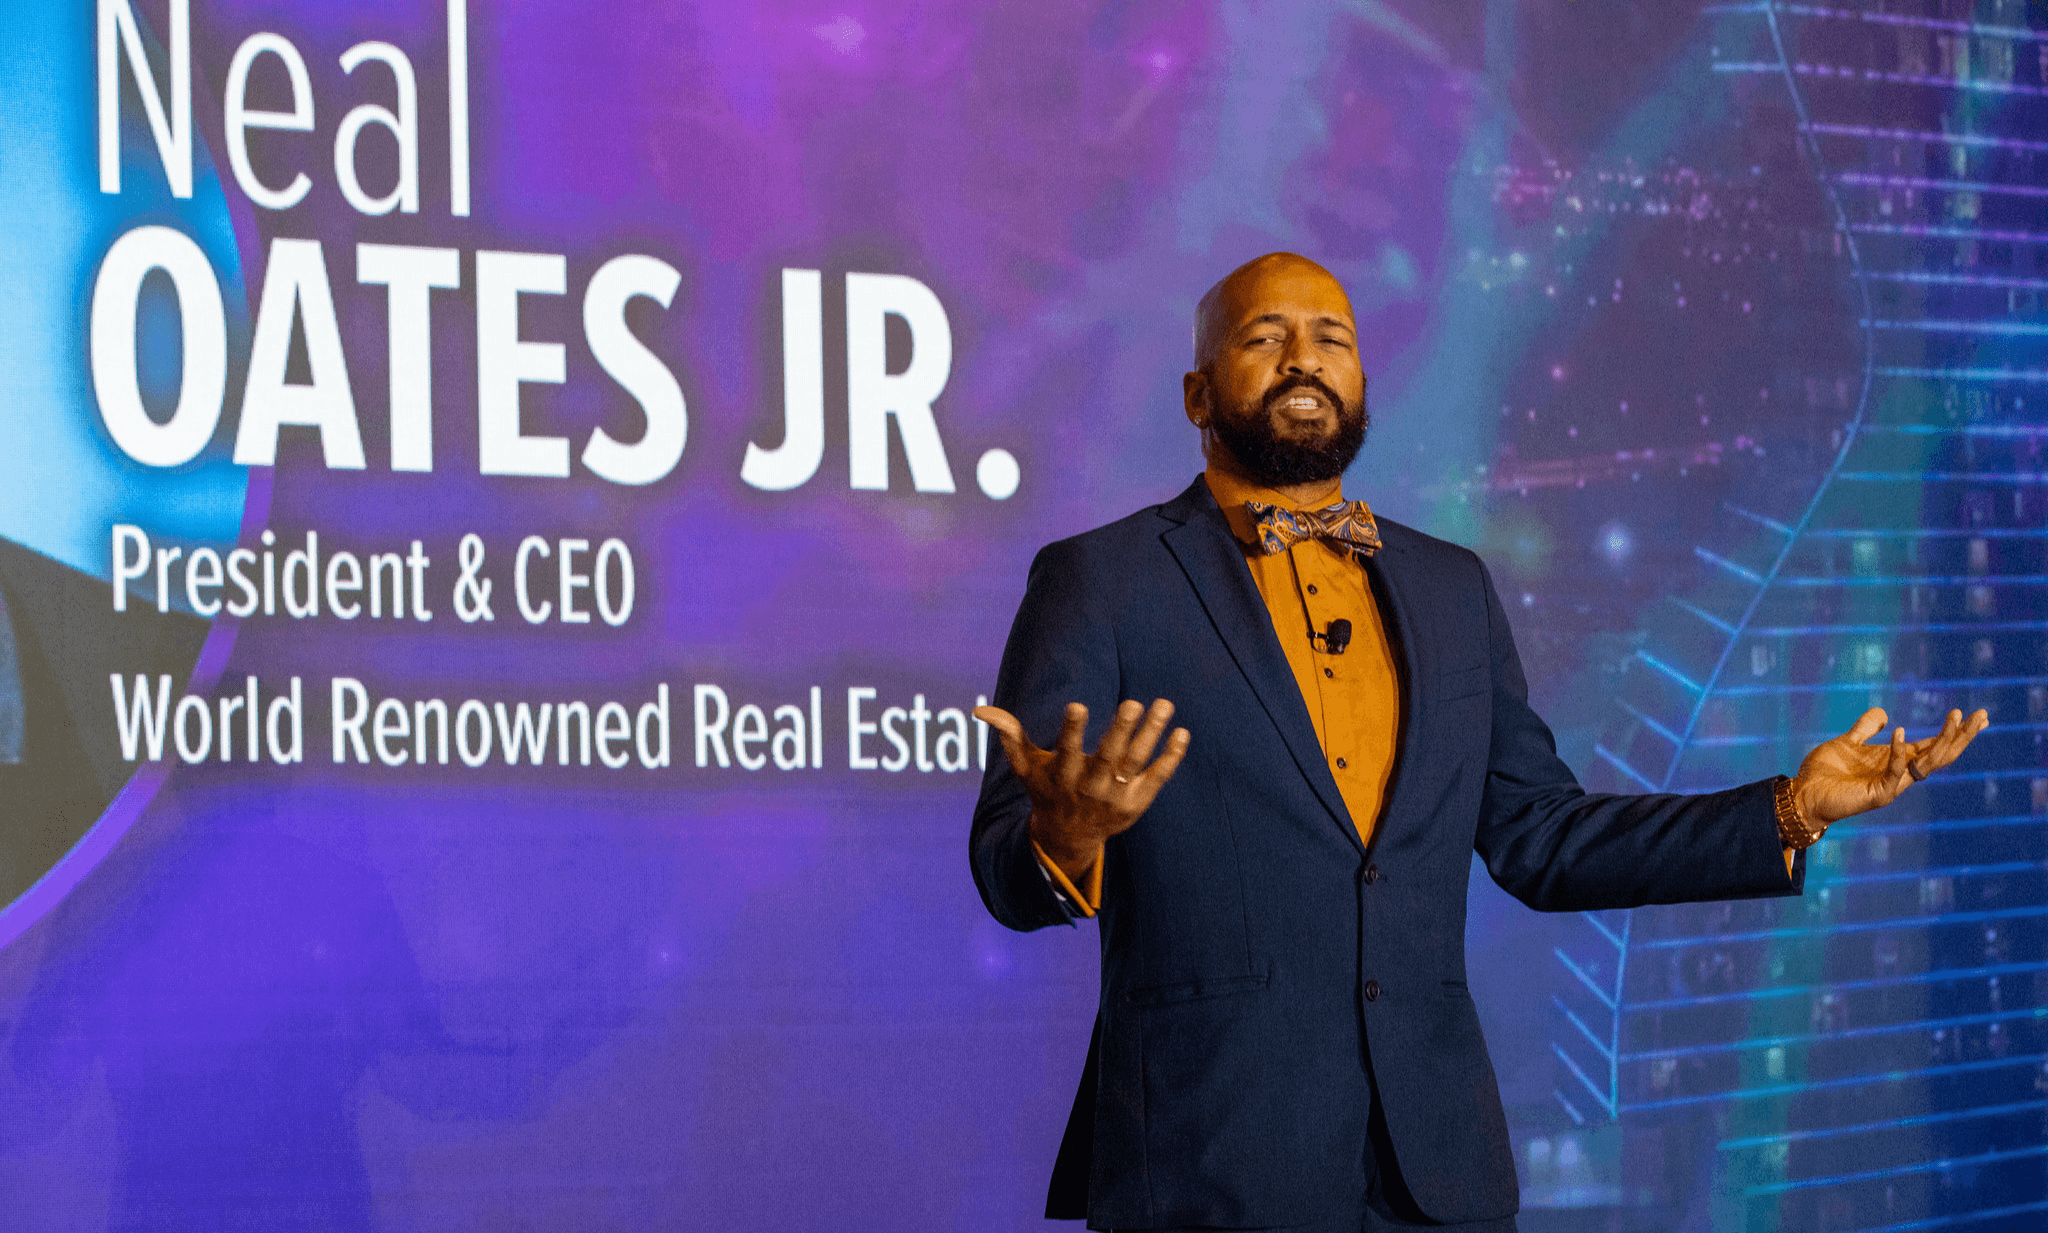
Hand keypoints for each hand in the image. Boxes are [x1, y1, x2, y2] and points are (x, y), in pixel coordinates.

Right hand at [974, 699, 1190, 882]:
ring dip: (1152, 734)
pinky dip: (1171, 757)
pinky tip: (1182, 732)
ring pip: (1137, 762)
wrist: (1070, 837)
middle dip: (1121, 730)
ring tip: (1164, 704)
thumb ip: (1010, 736)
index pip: (1066, 751)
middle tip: (1133, 702)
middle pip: (1109, 757)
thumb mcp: (1026, 767)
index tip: (1077, 705)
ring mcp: (1117, 795)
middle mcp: (1091, 786)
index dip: (1071, 730)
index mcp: (1063, 776)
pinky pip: (1158, 777)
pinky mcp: (1138, 801)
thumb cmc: (1047, 790)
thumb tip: (981, 711)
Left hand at [1793, 707, 1988, 825]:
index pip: (1934, 746)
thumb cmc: (1825, 772)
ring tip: (1955, 717)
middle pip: (1941, 755)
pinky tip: (1901, 732)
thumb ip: (1865, 729)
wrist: (1803, 794)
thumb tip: (1884, 713)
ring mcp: (1892, 785)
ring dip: (1944, 740)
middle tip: (1982, 715)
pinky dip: (1899, 753)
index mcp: (1896, 761)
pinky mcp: (1879, 794)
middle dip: (1962, 736)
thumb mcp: (1847, 743)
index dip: (1954, 732)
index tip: (1977, 715)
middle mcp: (1900, 774)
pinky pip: (1895, 772)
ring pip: (1928, 764)